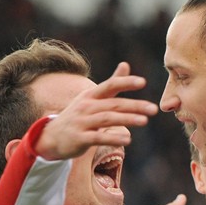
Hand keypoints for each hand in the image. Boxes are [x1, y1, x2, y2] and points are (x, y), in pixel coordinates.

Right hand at [36, 62, 157, 159]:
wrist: (52, 137)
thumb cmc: (78, 116)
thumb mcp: (91, 98)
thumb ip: (111, 84)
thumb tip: (125, 64)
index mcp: (90, 95)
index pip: (110, 85)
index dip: (125, 82)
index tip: (143, 82)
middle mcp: (86, 107)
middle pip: (113, 104)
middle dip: (134, 106)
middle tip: (153, 109)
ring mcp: (82, 122)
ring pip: (107, 119)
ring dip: (127, 120)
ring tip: (144, 121)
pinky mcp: (80, 139)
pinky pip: (98, 137)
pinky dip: (113, 138)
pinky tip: (127, 140)